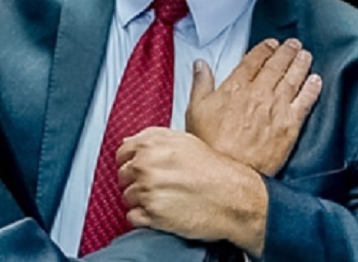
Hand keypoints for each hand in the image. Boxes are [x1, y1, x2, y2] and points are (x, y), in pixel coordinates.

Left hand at [117, 127, 268, 255]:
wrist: (235, 198)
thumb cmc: (216, 171)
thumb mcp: (185, 142)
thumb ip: (153, 139)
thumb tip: (130, 144)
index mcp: (150, 145)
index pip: (121, 154)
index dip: (129, 163)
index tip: (136, 170)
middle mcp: (145, 166)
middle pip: (122, 177)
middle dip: (135, 183)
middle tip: (155, 187)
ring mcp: (147, 190)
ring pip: (126, 198)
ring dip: (140, 201)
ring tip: (164, 200)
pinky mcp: (152, 214)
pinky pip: (133, 217)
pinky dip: (143, 218)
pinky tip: (161, 212)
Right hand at [186, 38, 320, 175]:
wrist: (229, 170)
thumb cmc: (210, 144)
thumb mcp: (195, 110)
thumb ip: (200, 84)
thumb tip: (200, 65)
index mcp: (235, 87)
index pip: (253, 61)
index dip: (264, 49)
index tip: (271, 44)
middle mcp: (258, 93)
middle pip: (276, 66)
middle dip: (285, 52)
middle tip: (293, 44)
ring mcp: (276, 108)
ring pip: (292, 79)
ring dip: (300, 64)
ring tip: (305, 55)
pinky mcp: (290, 125)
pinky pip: (305, 101)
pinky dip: (311, 88)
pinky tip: (316, 80)